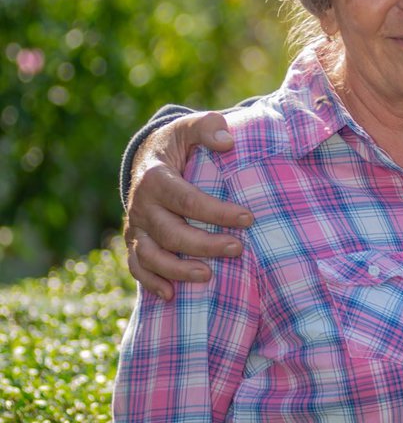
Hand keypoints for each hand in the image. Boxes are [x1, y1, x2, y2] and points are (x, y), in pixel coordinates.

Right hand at [125, 113, 251, 297]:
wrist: (146, 157)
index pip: (186, 199)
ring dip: (178, 270)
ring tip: (209, 276)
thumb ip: (208, 127)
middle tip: (238, 249)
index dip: (216, 212)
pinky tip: (172, 295)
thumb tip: (227, 141)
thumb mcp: (189, 127)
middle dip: (204, 245)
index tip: (248, 218)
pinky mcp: (134, 241)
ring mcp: (135, 226)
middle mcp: (141, 204)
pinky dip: (151, 283)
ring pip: (151, 255)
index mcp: (155, 177)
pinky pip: (136, 266)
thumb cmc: (177, 144)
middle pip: (170, 232)